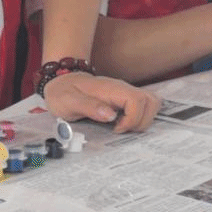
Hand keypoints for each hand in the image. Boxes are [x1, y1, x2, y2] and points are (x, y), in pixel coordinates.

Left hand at [41, 72, 160, 132]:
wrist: (60, 81)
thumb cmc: (63, 92)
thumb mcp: (68, 101)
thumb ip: (89, 106)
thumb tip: (111, 115)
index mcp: (111, 89)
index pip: (137, 100)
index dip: (132, 119)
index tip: (116, 129)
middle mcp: (122, 89)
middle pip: (150, 101)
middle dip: (141, 121)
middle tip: (122, 130)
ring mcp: (125, 93)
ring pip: (151, 103)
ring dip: (144, 119)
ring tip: (125, 128)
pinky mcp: (125, 99)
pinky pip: (143, 106)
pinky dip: (141, 117)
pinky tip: (125, 125)